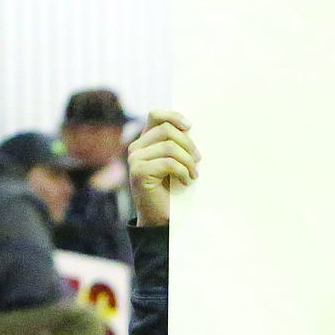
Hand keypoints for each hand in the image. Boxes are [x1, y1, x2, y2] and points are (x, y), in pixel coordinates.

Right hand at [128, 110, 200, 226]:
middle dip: (188, 144)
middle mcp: (136, 148)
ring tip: (194, 175)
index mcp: (145, 142)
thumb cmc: (171, 190)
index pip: (155, 116)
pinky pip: (169, 163)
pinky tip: (186, 182)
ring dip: (188, 162)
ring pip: (170, 147)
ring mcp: (135, 159)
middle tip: (198, 160)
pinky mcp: (139, 171)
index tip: (190, 126)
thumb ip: (177, 146)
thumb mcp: (175, 163)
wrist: (159, 218)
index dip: (173, 116)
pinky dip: (183, 172)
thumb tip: (191, 128)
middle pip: (166, 130)